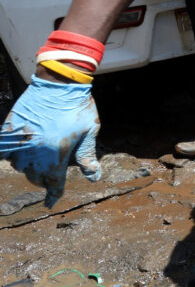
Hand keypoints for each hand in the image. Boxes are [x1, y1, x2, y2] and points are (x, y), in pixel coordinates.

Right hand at [0, 76, 102, 207]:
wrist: (59, 82)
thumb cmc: (78, 107)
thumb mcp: (89, 132)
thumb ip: (88, 157)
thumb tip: (94, 178)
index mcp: (57, 155)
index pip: (53, 183)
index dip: (53, 195)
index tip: (50, 204)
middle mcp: (36, 152)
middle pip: (36, 177)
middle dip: (44, 178)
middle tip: (52, 173)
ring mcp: (20, 141)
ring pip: (21, 166)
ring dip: (30, 166)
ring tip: (40, 157)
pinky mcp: (9, 131)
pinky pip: (7, 152)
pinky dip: (14, 155)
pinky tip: (23, 150)